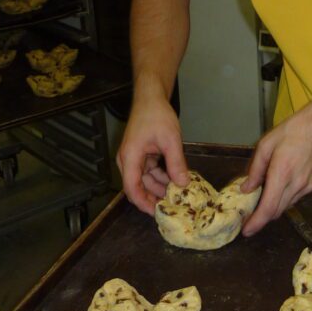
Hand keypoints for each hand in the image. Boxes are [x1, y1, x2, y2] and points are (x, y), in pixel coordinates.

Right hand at [116, 92, 189, 214]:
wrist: (151, 97)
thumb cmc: (157, 115)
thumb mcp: (170, 140)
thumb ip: (176, 163)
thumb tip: (183, 184)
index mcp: (129, 157)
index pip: (132, 189)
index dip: (144, 203)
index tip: (158, 213)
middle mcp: (128, 160)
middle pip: (138, 186)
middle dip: (154, 197)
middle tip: (172, 207)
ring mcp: (135, 157)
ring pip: (146, 179)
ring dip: (160, 187)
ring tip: (178, 196)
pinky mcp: (142, 154)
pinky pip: (150, 171)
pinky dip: (162, 176)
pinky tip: (176, 181)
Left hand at [240, 100, 311, 235]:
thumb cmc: (293, 130)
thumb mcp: (266, 144)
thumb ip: (255, 169)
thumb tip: (246, 189)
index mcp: (282, 172)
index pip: (269, 207)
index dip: (256, 222)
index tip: (246, 231)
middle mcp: (296, 184)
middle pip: (276, 212)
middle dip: (261, 218)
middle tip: (248, 216)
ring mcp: (307, 186)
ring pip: (285, 206)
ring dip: (273, 207)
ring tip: (262, 197)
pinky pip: (294, 198)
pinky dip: (283, 198)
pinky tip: (279, 187)